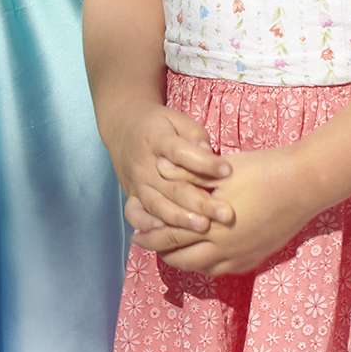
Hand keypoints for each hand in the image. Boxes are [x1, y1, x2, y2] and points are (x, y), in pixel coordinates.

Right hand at [107, 101, 231, 238]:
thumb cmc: (160, 125)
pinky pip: (134, 214)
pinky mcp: (131, 195)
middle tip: (226, 214)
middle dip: (200, 202)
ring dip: (180, 219)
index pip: (181, 153)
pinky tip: (165, 231)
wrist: (122, 127)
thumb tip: (209, 154)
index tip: (228, 171)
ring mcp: (137, 183)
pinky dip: (146, 225)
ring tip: (203, 227)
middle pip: (173, 187)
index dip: (205, 163)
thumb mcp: (177, 120)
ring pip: (157, 205)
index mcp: (159, 140)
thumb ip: (195, 136)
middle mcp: (145, 165)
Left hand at [146, 146, 319, 277]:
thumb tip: (158, 168)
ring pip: (203, 269)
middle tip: (151, 244)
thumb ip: (187, 174)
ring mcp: (242, 256)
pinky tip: (207, 253)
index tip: (135, 234)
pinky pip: (225, 270)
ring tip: (176, 249)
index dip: (149, 236)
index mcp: (211, 226)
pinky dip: (208, 264)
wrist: (306, 184)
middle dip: (163, 253)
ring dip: (186, 260)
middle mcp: (224, 248)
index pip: (169, 237)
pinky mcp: (257, 257)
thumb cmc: (264, 170)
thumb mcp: (221, 170)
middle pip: (182, 260)